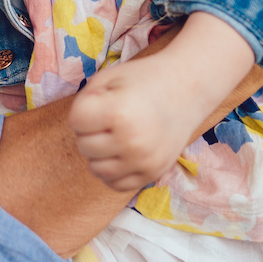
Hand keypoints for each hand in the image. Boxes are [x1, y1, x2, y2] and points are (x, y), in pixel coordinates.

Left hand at [69, 12, 253, 190]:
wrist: (187, 90)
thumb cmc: (144, 80)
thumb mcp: (109, 77)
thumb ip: (86, 99)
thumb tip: (78, 129)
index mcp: (118, 112)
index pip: (76, 122)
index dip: (83, 109)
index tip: (100, 102)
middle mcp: (132, 142)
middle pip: (84, 146)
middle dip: (90, 130)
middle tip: (109, 117)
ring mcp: (143, 162)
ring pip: (96, 169)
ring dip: (99, 153)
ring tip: (115, 135)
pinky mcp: (152, 174)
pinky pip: (115, 184)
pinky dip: (113, 170)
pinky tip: (122, 152)